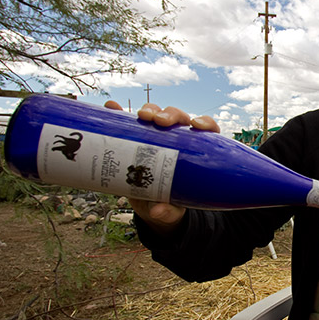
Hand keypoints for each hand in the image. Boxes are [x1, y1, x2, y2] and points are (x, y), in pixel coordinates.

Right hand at [102, 100, 220, 231]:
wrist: (151, 207)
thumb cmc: (171, 204)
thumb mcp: (173, 211)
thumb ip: (169, 211)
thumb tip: (158, 211)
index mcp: (195, 153)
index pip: (207, 131)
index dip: (205, 123)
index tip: (196, 125)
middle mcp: (177, 140)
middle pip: (178, 119)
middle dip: (170, 115)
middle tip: (159, 121)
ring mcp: (156, 138)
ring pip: (156, 116)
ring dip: (150, 110)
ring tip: (141, 115)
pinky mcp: (136, 140)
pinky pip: (129, 123)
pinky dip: (119, 113)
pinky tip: (111, 108)